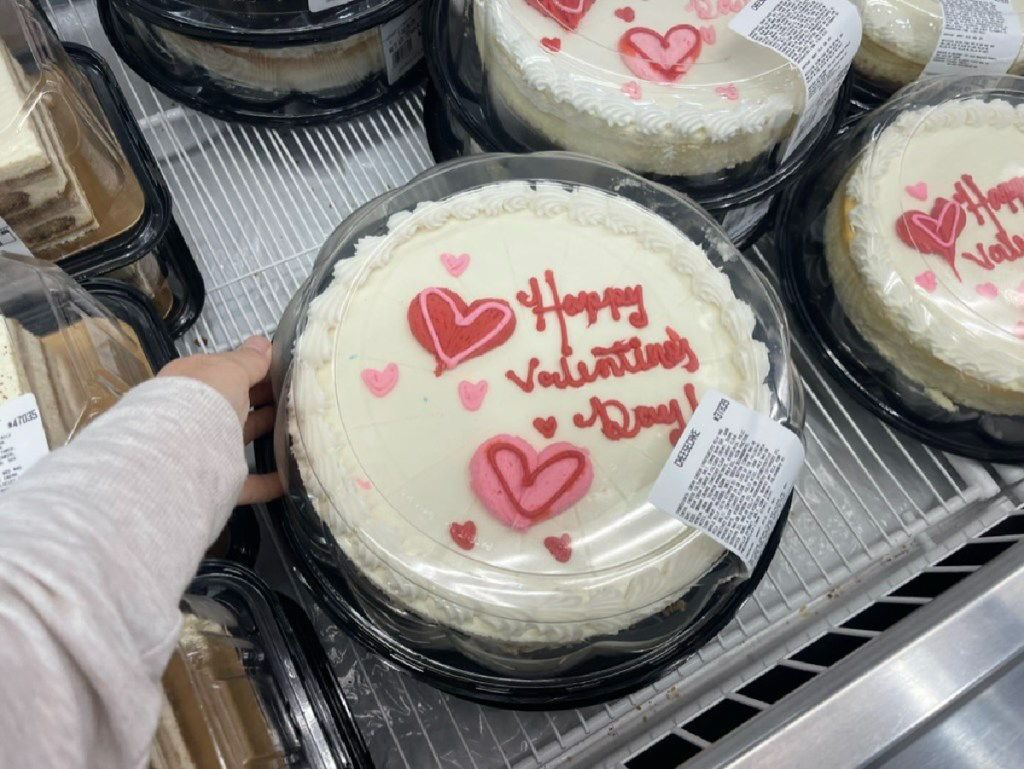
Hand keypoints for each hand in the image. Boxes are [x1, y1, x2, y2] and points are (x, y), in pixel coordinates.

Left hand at [159, 337, 282, 504]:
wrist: (176, 455)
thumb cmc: (203, 400)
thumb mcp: (229, 370)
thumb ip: (249, 360)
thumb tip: (262, 343)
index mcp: (190, 382)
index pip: (222, 371)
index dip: (251, 369)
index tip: (282, 372)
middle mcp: (191, 415)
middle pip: (229, 405)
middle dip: (258, 401)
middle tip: (293, 397)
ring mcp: (200, 450)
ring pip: (235, 439)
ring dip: (262, 434)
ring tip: (295, 431)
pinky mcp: (213, 482)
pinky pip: (245, 482)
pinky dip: (267, 481)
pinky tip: (287, 480)